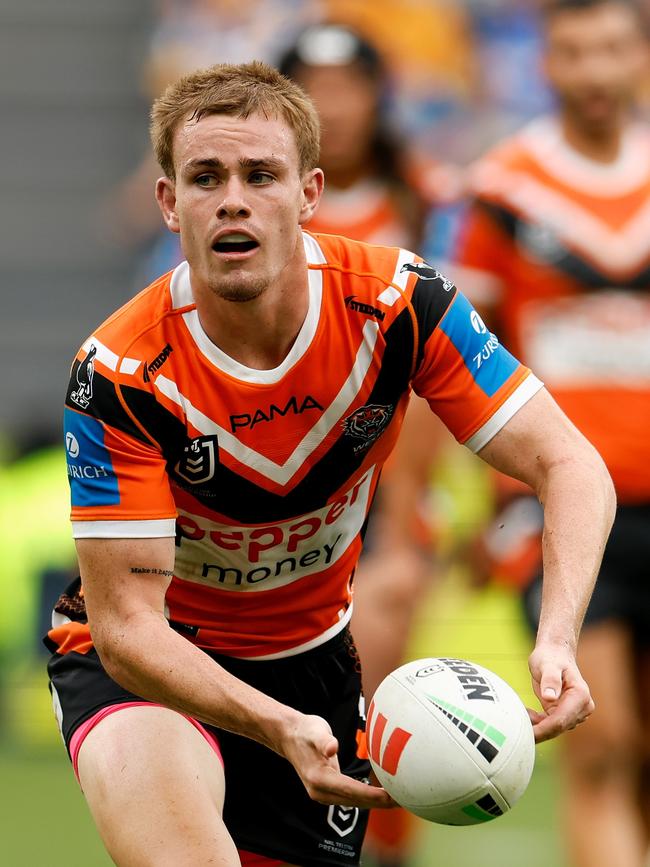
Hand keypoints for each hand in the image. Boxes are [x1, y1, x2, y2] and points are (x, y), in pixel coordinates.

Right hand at [279, 713, 395, 808]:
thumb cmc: (305, 731)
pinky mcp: (327, 791)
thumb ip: (324, 740)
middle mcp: (321, 791)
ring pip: (355, 802)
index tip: (393, 797)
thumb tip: (332, 748)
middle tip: (406, 800)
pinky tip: (383, 794)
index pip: (351, 791)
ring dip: (376, 803)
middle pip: (356, 802)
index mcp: (319, 779)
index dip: (373, 796)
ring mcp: (323, 794)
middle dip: (380, 803)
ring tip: (400, 799)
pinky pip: (351, 797)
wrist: (289, 736)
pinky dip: (367, 797)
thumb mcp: (315, 730)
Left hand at [527, 641, 594, 742]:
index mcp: (580, 695)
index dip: (544, 729)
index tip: (528, 734)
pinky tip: (527, 713)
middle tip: (518, 727)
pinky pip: (551, 724)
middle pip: (559, 727)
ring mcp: (575, 711)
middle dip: (539, 730)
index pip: (561, 720)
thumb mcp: (547, 664)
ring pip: (555, 728)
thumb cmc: (551, 657)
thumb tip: (550, 697)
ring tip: (521, 712)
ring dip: (538, 725)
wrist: (555, 653)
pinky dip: (538, 722)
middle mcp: (582, 706)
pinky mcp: (566, 713)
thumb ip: (550, 680)